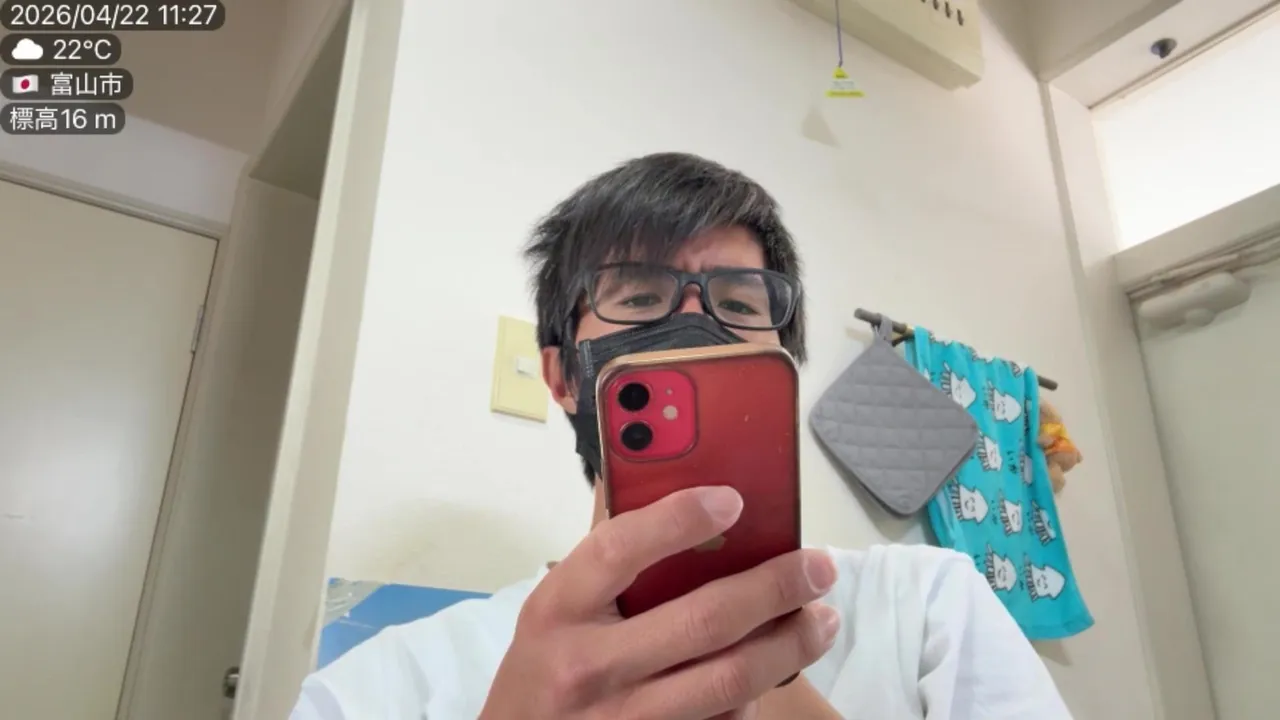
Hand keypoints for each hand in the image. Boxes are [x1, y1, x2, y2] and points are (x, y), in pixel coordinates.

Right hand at [479, 486, 840, 719]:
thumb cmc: (546, 667)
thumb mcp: (557, 609)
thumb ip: (608, 558)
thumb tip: (674, 488)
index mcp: (557, 611)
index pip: (618, 550)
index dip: (678, 520)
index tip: (733, 500)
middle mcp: (587, 668)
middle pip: (701, 621)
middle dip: (774, 588)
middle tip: (818, 566)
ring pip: (729, 680)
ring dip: (789, 645)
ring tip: (823, 618)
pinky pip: (723, 719)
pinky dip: (758, 692)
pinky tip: (777, 666)